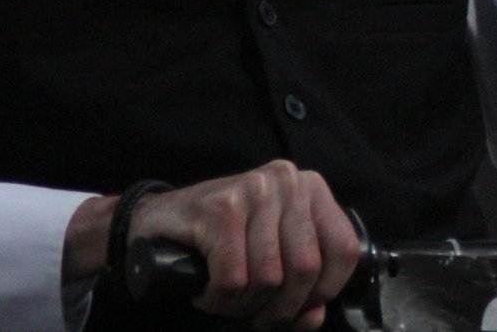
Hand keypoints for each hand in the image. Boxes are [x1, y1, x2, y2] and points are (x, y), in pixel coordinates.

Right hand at [66, 161, 359, 329]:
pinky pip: (234, 279)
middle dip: (278, 307)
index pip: (344, 250)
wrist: (152, 225)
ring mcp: (253, 189)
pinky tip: (207, 291)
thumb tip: (313, 316)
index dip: (324, 293)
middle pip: (306, 269)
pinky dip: (218, 299)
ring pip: (269, 278)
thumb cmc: (218, 243)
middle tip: (252, 310)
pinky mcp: (220, 208)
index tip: (297, 308)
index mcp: (309, 189)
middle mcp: (286, 180)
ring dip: (243, 306)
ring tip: (226, 297)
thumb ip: (302, 290)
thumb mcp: (271, 259)